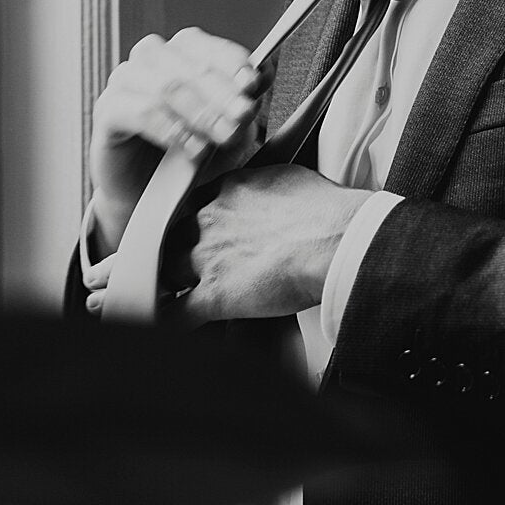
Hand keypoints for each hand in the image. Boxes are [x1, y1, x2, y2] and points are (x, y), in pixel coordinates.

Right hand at [88, 28, 262, 249]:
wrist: (152, 196)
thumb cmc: (190, 155)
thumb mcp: (229, 128)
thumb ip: (244, 101)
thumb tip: (263, 74)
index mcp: (181, 54)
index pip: (207, 47)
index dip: (232, 63)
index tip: (253, 84)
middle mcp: (151, 60)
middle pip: (189, 65)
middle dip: (222, 94)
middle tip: (241, 119)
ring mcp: (125, 82)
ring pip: (166, 85)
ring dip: (200, 112)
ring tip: (221, 138)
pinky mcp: (108, 111)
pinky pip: (139, 111)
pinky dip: (171, 129)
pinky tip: (192, 147)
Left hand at [162, 163, 373, 323]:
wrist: (334, 242)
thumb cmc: (325, 212)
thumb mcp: (289, 179)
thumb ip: (266, 187)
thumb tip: (273, 194)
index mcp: (229, 191)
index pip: (197, 204)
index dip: (199, 222)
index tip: (203, 230)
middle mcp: (211, 220)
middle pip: (177, 236)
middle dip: (182, 250)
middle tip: (191, 262)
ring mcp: (208, 259)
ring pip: (170, 271)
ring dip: (174, 283)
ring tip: (176, 292)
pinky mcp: (214, 295)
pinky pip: (178, 313)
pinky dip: (172, 320)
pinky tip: (172, 325)